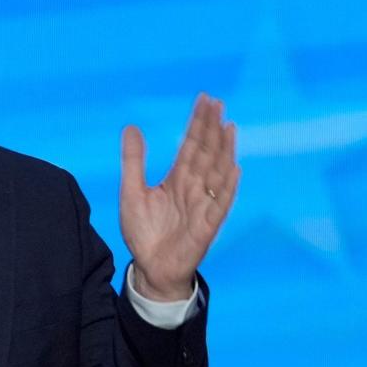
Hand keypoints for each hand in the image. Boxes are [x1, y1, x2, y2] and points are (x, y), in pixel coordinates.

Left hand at [120, 93, 238, 300]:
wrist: (149, 268)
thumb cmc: (144, 232)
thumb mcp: (131, 192)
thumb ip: (133, 161)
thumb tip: (131, 127)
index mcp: (177, 179)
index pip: (191, 146)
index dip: (198, 123)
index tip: (205, 99)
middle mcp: (194, 188)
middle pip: (206, 153)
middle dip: (211, 129)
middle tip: (217, 103)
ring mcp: (203, 206)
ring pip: (217, 174)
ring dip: (224, 152)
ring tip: (228, 128)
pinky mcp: (206, 226)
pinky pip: (220, 205)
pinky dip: (227, 189)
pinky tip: (234, 171)